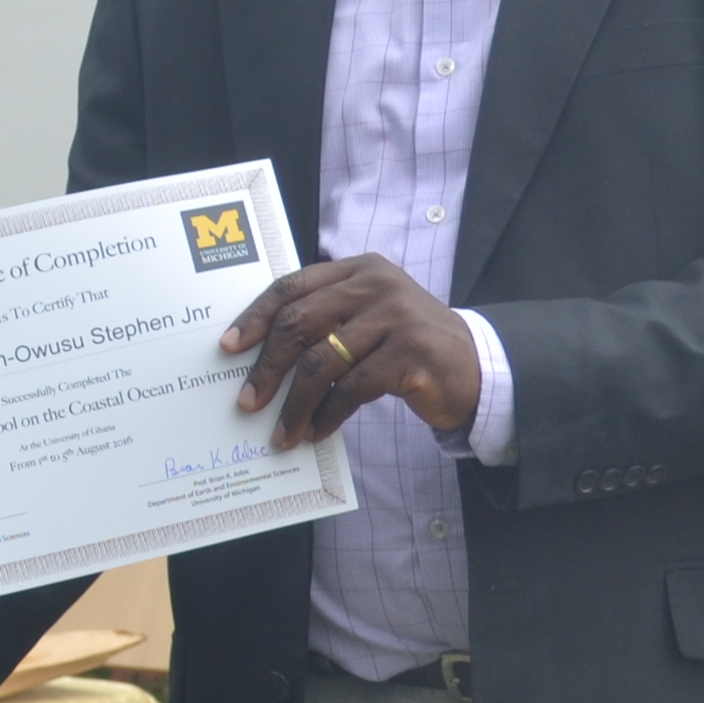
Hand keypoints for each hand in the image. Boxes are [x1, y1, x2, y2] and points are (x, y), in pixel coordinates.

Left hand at [220, 255, 483, 451]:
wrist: (475, 366)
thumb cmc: (407, 345)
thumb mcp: (368, 317)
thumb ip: (326, 320)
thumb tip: (261, 356)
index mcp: (358, 269)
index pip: (292, 286)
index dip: (255, 317)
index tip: (228, 346)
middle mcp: (375, 285)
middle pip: (299, 322)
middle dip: (267, 367)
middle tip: (247, 401)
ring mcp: (396, 316)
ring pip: (322, 361)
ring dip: (296, 404)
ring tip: (282, 433)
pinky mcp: (411, 353)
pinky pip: (353, 388)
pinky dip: (328, 415)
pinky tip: (317, 432)